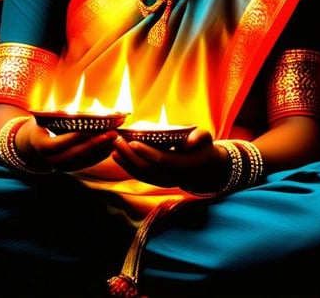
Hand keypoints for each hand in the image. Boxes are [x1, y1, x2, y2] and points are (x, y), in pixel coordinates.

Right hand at [15, 117, 117, 172]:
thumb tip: (74, 102)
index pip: (57, 144)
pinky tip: (112, 145)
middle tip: (111, 132)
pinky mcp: (72, 168)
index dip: (72, 138)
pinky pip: (88, 163)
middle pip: (74, 154)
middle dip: (94, 144)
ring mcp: (62, 167)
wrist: (34, 146)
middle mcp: (51, 160)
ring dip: (101, 150)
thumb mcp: (43, 118)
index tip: (88, 128)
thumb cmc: (41, 125)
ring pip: (83, 161)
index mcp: (41, 145)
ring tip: (115, 137)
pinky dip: (100, 155)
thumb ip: (56, 114)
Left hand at [111, 128, 229, 190]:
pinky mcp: (157, 182)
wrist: (206, 167)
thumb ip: (199, 138)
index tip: (132, 141)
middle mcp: (173, 177)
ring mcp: (164, 182)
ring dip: (125, 162)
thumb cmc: (203, 147)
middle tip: (117, 140)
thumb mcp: (206, 139)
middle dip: (130, 156)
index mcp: (184, 165)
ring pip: (142, 175)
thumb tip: (188, 142)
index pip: (162, 160)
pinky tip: (116, 156)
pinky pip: (140, 177)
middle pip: (148, 169)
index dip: (146, 152)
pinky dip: (127, 167)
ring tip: (113, 147)